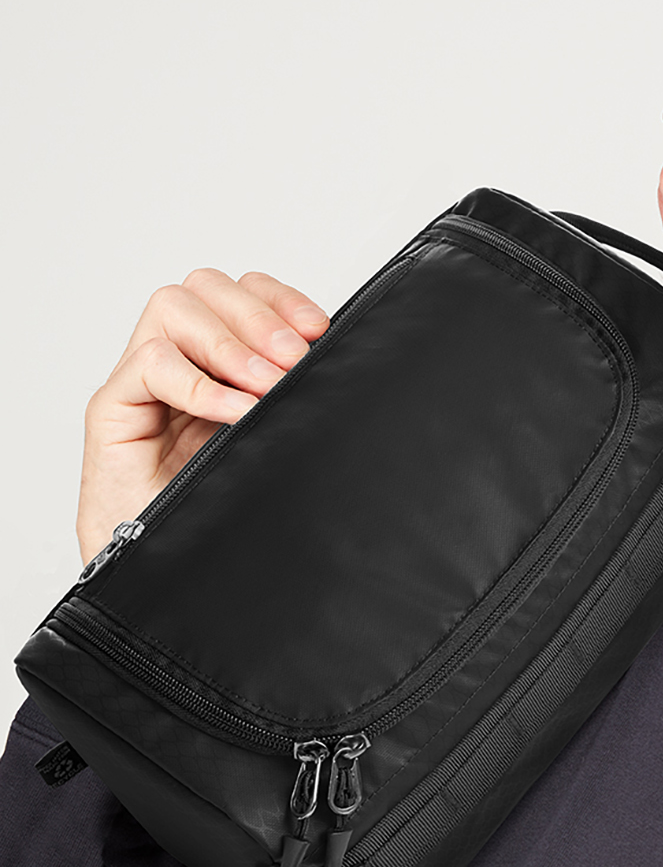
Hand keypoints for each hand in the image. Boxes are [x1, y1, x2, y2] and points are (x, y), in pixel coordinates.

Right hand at [77, 268, 329, 564]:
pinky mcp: (113, 410)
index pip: (245, 292)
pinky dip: (196, 382)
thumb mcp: (273, 443)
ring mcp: (144, 383)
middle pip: (206, 286)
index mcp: (222, 363)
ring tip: (263, 387)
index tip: (320, 330)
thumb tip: (344, 364)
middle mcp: (182, 362)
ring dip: (227, 340)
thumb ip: (294, 401)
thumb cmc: (217, 514)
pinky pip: (148, 365)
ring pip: (173, 308)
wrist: (164, 580)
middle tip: (292, 361)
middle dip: (259, 315)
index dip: (282, 299)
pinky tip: (232, 411)